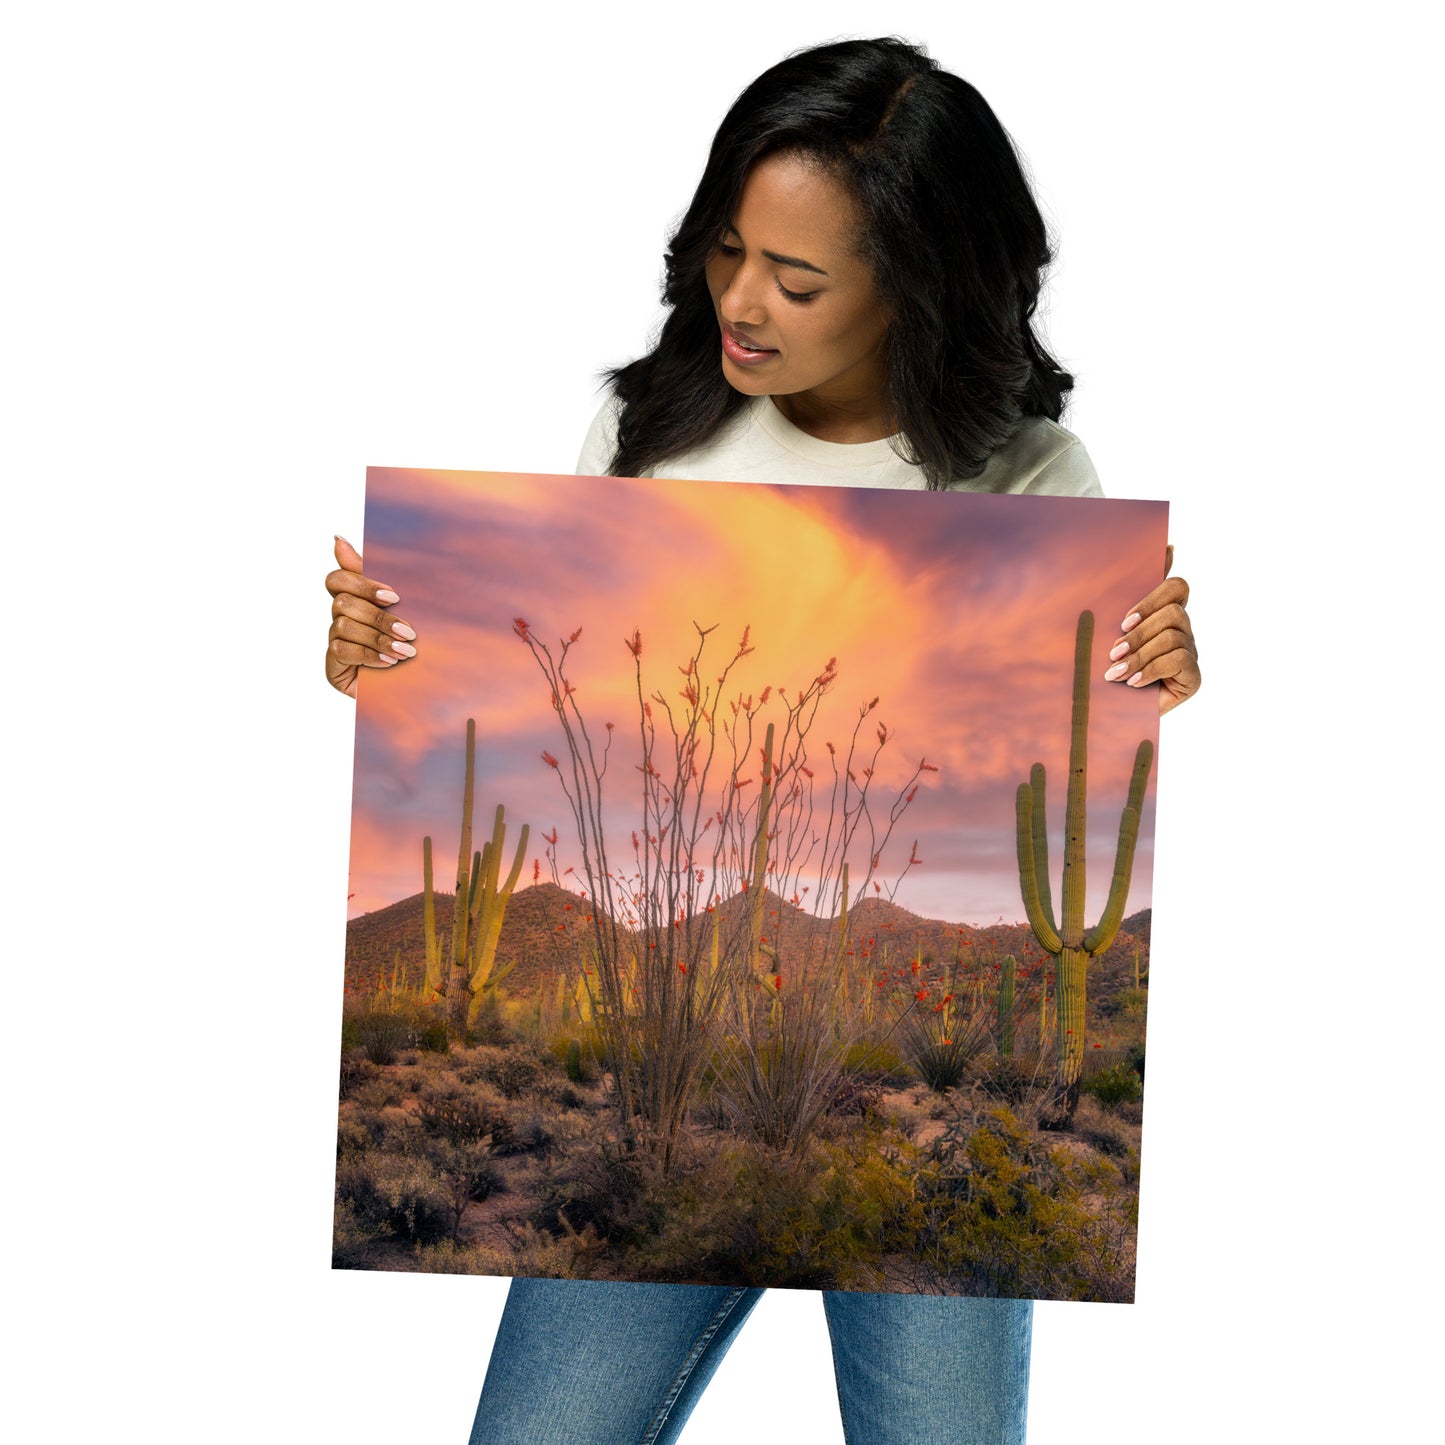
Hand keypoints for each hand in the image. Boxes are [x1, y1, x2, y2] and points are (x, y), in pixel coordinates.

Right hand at [324, 535, 416, 698]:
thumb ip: (379, 578)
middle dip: (378, 617)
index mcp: (355, 600)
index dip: (361, 583)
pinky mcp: (332, 666)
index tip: (393, 597)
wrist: (416, 689)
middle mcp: (340, 618)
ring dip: (378, 638)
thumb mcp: (404, 610)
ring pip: (343, 626)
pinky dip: (369, 655)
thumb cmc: (410, 645)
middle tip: (410, 631)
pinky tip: (390, 663)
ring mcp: (334, 642)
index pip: (338, 579)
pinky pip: (342, 651)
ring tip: (406, 652)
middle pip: (343, 602)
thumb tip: (338, 538)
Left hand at [1104, 544, 1199, 715]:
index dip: (1153, 597)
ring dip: (1139, 655)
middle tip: (1113, 651)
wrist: (1107, 716)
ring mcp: (1190, 653)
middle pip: (1173, 612)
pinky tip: (1133, 683)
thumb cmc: (1105, 669)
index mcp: (1163, 615)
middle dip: (1139, 632)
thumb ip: (1121, 601)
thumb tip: (1155, 553)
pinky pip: (1179, 659)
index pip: (1176, 587)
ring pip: (1172, 636)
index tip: (1124, 620)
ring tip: (1115, 672)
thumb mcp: (1107, 634)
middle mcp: (1182, 631)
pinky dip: (1151, 669)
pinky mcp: (1193, 677)